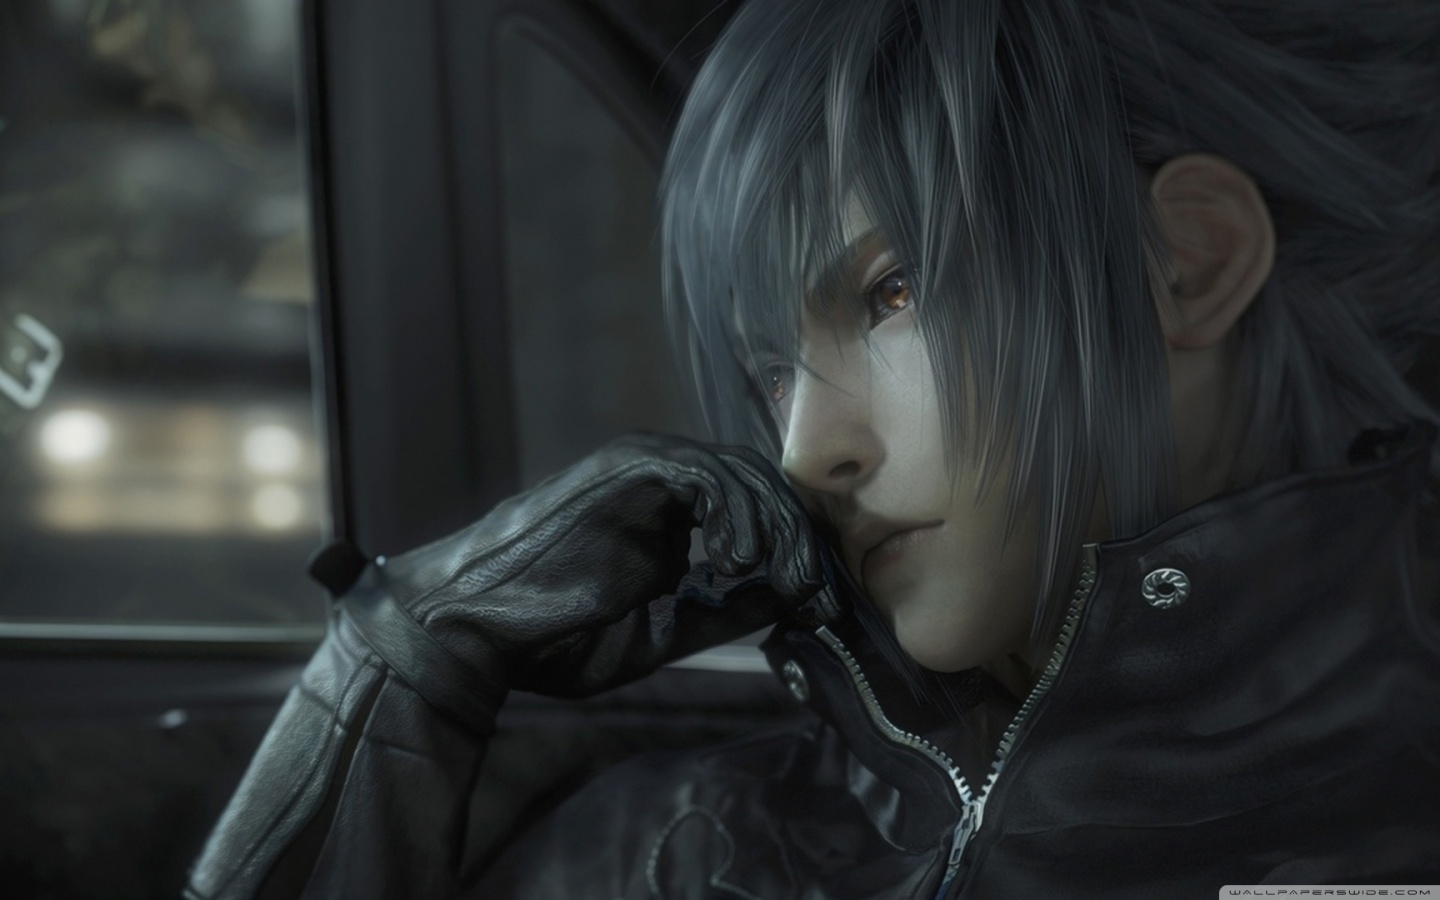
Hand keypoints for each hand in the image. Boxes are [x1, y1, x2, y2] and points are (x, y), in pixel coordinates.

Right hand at [345, 433, 826, 718]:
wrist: (475, 627)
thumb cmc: (553, 635)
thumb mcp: (662, 632)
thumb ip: (725, 612)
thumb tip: (788, 600)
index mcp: (671, 517)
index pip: (757, 513)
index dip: (795, 553)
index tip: (818, 605)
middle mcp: (662, 483)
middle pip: (760, 487)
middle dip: (798, 540)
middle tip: (816, 594)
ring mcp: (643, 469)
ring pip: (742, 474)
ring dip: (775, 529)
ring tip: (780, 581)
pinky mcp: (627, 467)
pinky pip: (705, 474)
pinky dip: (734, 513)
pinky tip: (732, 561)